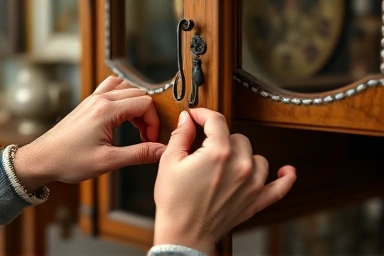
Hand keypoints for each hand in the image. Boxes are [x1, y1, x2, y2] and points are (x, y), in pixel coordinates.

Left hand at [14, 76, 165, 190]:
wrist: (41, 160)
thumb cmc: (68, 161)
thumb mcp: (108, 161)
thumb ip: (139, 154)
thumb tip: (161, 151)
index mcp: (106, 110)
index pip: (145, 104)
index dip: (154, 121)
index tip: (151, 139)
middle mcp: (100, 99)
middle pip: (139, 94)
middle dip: (148, 115)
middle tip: (146, 136)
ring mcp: (93, 99)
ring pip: (127, 88)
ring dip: (137, 105)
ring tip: (137, 126)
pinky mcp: (88, 103)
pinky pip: (112, 88)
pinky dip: (124, 98)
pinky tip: (124, 114)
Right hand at [153, 108, 295, 253]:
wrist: (183, 235)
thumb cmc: (175, 202)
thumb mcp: (169, 162)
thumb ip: (180, 135)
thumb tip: (187, 119)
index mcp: (218, 153)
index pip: (216, 121)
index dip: (203, 114)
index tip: (197, 117)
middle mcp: (240, 166)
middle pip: (237, 137)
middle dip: (221, 139)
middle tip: (206, 150)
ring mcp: (252, 184)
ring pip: (256, 156)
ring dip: (243, 155)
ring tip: (228, 164)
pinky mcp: (257, 201)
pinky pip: (280, 186)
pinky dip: (285, 178)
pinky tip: (287, 171)